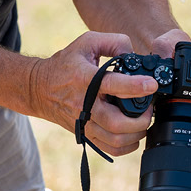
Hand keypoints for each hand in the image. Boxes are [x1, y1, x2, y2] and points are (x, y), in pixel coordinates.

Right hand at [25, 30, 156, 156]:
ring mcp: (84, 122)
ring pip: (114, 139)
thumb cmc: (65, 64)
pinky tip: (133, 134)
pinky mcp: (85, 133)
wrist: (39, 88)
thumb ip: (113, 42)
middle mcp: (84, 104)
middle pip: (116, 122)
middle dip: (140, 118)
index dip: (135, 86)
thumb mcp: (86, 42)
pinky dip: (126, 146)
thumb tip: (133, 53)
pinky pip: (109, 148)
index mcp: (85, 79)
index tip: (152, 85)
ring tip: (143, 120)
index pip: (113, 84)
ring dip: (136, 133)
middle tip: (149, 108)